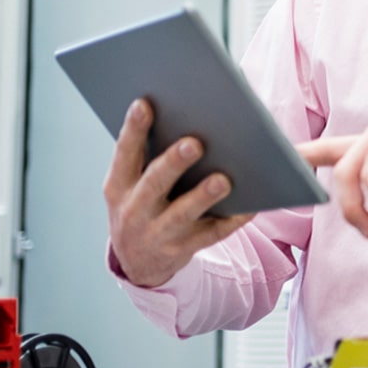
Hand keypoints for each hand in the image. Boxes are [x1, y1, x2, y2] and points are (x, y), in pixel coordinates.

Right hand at [105, 99, 254, 287]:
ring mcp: (158, 233)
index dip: (133, 130)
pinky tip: (248, 208)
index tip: (144, 104)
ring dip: (203, 196)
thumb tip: (183, 114)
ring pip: (183, 213)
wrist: (138, 262)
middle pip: (154, 183)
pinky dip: (230, 221)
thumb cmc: (142, 206)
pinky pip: (211, 234)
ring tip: (223, 180)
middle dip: (173, 163)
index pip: (124, 153)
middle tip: (194, 143)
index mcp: (119, 185)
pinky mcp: (182, 249)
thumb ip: (148, 156)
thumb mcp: (130, 185)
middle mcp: (135, 210)